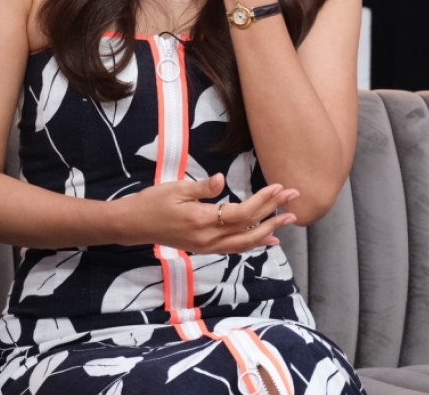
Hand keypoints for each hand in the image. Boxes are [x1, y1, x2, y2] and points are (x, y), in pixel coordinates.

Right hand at [121, 173, 298, 253]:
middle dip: (274, 215)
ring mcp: (207, 246)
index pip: (242, 213)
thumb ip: (201, 187)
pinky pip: (236, 248)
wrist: (133, 225)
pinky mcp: (205, 248)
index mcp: (201, 220)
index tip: (280, 188)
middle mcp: (208, 238)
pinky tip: (268, 239)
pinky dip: (254, 243)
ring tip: (288, 219)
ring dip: (269, 230)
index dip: (263, 201)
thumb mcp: (174, 189)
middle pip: (250, 230)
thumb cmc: (151, 203)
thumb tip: (223, 180)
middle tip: (294, 200)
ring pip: (246, 243)